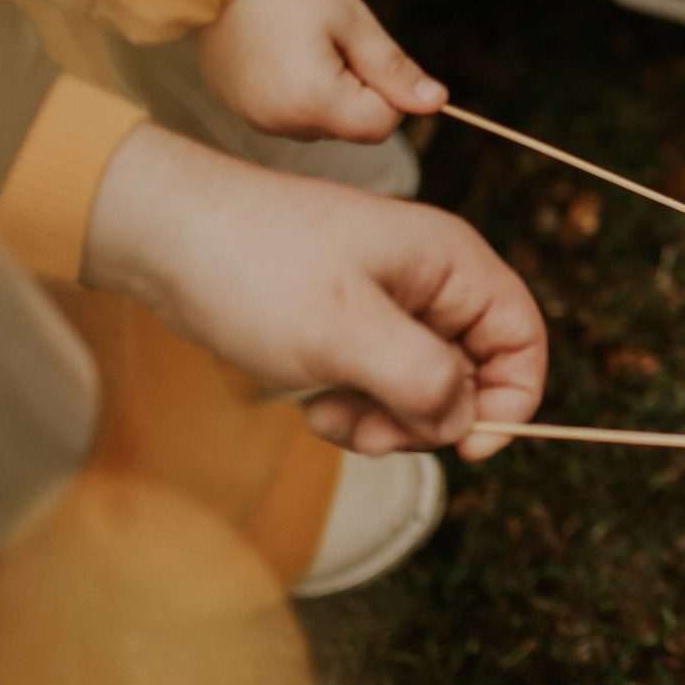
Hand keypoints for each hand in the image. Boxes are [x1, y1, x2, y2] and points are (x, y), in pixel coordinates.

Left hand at [84, 126, 546, 458]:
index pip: (522, 338)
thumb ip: (424, 381)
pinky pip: (380, 381)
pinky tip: (313, 405)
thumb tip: (464, 421)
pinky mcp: (350, 322)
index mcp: (449, 262)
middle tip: (372, 434)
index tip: (468, 448)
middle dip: (429, 418)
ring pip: (423, 385)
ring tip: (329, 417)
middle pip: (474, 371)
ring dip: (385, 419)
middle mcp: (428, 280)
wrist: (162, 236)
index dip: (511, 400)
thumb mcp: (347, 333)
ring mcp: (388, 301)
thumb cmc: (254, 270)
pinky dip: (356, 406)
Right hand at [196, 0, 443, 142]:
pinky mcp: (238, 108)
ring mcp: (254, 118)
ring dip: (326, 90)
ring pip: (321, 122)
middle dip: (356, 87)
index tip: (364, 48)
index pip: (382, 125)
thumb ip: (394, 69)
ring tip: (297, 39)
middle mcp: (280, 122)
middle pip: (351, 126)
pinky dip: (296, 89)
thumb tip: (438, 104)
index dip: (388, 89)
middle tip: (326, 37)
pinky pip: (288, 113)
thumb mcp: (352, 21)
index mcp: (313, 102)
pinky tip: (277, 49)